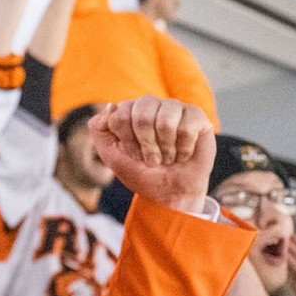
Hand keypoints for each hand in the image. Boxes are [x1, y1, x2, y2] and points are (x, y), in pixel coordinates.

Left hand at [88, 97, 212, 213]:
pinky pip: (187, 128)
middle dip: (146, 146)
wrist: (169, 192)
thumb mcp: (111, 155)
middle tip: (152, 159)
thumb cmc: (141, 172)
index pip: (120, 115)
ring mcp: (174, 107)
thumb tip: (111, 105)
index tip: (134, 156)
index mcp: (129, 109)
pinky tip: (183, 153)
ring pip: (166, 120)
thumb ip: (99, 129)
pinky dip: (183, 149)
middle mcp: (151, 104)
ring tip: (168, 157)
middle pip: (142, 115)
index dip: (127, 142)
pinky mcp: (196, 116)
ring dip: (166, 149)